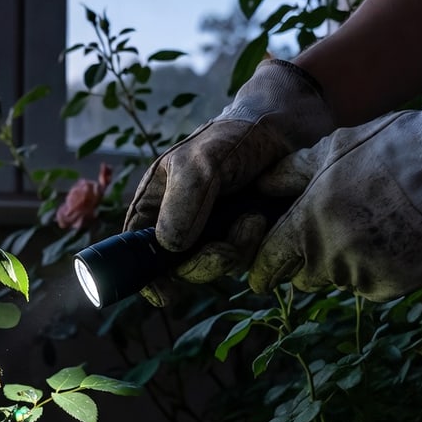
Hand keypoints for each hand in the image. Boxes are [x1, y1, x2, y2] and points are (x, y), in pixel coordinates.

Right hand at [121, 59, 332, 305]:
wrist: (284, 129)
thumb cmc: (233, 138)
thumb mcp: (200, 163)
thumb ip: (183, 203)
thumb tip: (170, 246)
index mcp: (157, 204)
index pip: (137, 249)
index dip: (145, 276)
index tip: (165, 292)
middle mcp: (181, 224)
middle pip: (179, 269)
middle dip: (204, 264)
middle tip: (227, 245)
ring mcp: (213, 234)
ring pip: (215, 268)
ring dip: (235, 251)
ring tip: (252, 218)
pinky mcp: (244, 239)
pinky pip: (244, 262)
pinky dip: (254, 247)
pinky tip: (262, 219)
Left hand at [248, 57, 421, 301]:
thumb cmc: (388, 147)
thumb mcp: (331, 148)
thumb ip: (289, 174)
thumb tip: (260, 185)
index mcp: (306, 226)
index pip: (269, 264)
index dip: (264, 269)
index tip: (262, 276)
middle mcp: (330, 258)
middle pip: (305, 276)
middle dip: (309, 261)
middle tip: (333, 231)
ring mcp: (364, 275)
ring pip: (341, 279)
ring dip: (347, 262)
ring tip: (374, 224)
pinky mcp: (395, 285)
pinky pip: (374, 284)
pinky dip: (379, 268)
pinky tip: (395, 236)